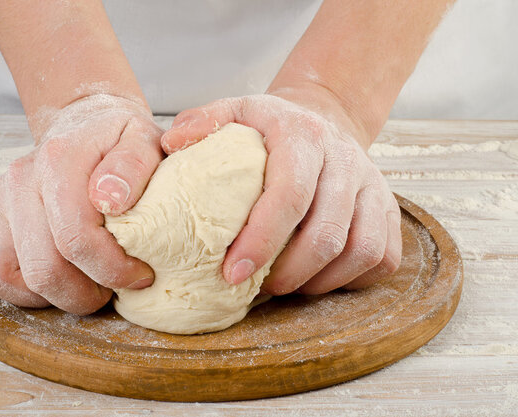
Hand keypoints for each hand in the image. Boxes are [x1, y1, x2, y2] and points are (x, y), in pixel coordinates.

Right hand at [0, 95, 163, 313]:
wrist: (85, 125)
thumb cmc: (118, 142)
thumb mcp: (144, 140)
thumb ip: (134, 166)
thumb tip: (109, 199)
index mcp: (59, 160)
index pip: (76, 239)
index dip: (112, 270)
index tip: (139, 275)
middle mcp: (18, 180)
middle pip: (40, 269)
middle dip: (83, 296)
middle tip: (108, 290)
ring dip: (44, 297)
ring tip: (77, 285)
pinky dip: (0, 288)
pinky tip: (38, 279)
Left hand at [161, 91, 401, 294]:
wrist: (323, 118)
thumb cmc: (271, 126)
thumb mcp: (236, 110)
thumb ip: (202, 122)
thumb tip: (171, 145)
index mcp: (305, 137)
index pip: (290, 195)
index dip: (262, 239)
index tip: (232, 273)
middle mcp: (347, 161)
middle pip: (328, 233)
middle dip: (289, 273)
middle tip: (256, 288)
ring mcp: (374, 187)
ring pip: (362, 251)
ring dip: (319, 281)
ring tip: (285, 284)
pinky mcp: (389, 210)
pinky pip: (383, 258)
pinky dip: (351, 279)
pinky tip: (318, 277)